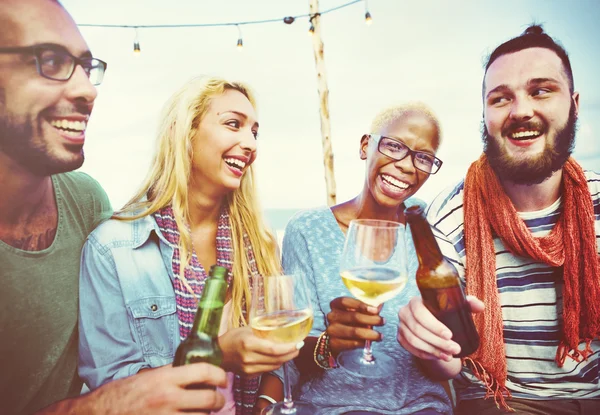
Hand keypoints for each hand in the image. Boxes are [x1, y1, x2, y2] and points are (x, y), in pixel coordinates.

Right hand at [37, 363, 227, 414]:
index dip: (219, 375)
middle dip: (218, 401)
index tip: (223, 379)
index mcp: (165, 379)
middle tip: (218, 400)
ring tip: (201, 412)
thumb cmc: (122, 394)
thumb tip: (193, 366)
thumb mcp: (148, 376)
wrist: (99, 413)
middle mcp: (168, 398)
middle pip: (209, 399)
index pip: (203, 372)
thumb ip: (171, 372)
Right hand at [219, 326, 299, 374]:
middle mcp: (249, 358)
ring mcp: (249, 369)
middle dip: (291, 354)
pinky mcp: (249, 375)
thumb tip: (282, 326)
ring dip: (285, 359)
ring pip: (274, 366)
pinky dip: (275, 364)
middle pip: (277, 360)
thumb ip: (263, 330)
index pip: (274, 349)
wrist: (217, 354)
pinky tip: (277, 357)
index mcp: (249, 344)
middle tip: (299, 347)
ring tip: (291, 351)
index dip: (289, 348)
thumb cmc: (232, 338)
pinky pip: (267, 370)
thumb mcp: (247, 329)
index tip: (299, 343)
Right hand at [326, 296, 383, 355]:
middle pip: (353, 316)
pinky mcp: (334, 343)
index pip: (345, 301)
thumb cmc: (349, 321)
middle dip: (371, 319)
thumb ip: (367, 308)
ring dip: (370, 334)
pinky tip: (370, 342)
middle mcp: (331, 316)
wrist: (336, 338)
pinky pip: (352, 343)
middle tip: (382, 321)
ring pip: (354, 331)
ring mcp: (331, 330)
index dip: (360, 305)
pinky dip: (363, 343)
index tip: (375, 310)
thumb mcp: (356, 312)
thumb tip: (380, 305)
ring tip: (380, 335)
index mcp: (335, 304)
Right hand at [397, 295, 483, 361]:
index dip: (433, 325)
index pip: (420, 312)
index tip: (449, 335)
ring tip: (449, 356)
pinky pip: (411, 349)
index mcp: (416, 301)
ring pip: (414, 341)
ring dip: (432, 350)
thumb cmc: (443, 311)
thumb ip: (468, 303)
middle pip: (418, 329)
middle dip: (437, 342)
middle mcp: (405, 312)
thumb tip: (480, 306)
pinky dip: (425, 354)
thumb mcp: (456, 306)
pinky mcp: (401, 338)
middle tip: (455, 349)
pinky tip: (438, 357)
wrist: (431, 321)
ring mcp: (401, 326)